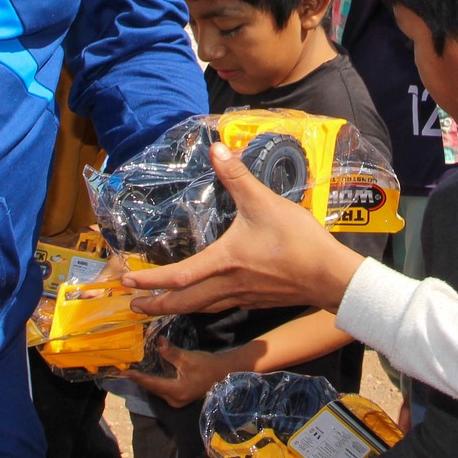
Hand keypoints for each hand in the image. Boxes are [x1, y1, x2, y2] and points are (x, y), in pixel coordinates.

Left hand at [124, 144, 366, 314]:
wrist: (330, 276)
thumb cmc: (297, 241)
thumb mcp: (265, 202)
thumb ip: (238, 176)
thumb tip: (217, 149)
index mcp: (223, 262)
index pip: (178, 276)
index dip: (150, 279)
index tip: (127, 280)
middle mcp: (227, 285)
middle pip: (182, 303)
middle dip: (155, 304)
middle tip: (132, 305)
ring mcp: (242, 297)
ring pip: (200, 308)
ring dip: (176, 308)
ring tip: (159, 307)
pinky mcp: (256, 300)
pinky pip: (219, 307)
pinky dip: (201, 306)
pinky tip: (203, 301)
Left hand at [132, 340, 234, 407]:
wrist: (224, 372)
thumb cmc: (207, 366)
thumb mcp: (188, 358)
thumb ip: (171, 352)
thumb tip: (157, 341)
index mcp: (176, 391)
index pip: (152, 384)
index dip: (138, 378)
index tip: (125, 372)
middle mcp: (174, 400)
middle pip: (153, 389)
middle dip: (140, 379)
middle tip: (127, 368)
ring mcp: (177, 400)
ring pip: (158, 390)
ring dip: (148, 380)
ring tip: (134, 370)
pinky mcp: (180, 397)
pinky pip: (163, 389)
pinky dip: (156, 381)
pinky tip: (150, 372)